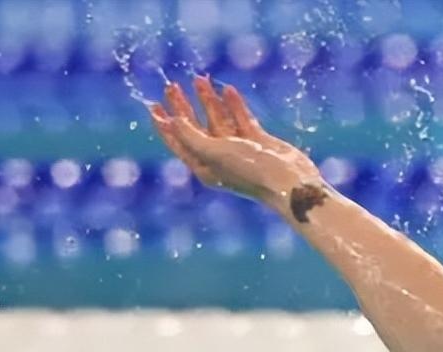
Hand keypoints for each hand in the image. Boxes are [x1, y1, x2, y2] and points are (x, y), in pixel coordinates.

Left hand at [150, 77, 320, 211]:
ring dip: (209, 100)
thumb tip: (173, 120)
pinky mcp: (258, 141)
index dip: (165, 124)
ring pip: (219, 119)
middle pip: (197, 127)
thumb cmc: (249, 170)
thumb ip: (190, 136)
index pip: (179, 141)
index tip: (154, 105)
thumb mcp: (213, 152)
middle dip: (184, 106)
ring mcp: (240, 149)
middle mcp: (220, 158)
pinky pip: (241, 118)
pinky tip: (227, 89)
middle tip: (172, 86)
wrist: (288, 181)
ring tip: (199, 79)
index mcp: (204, 166)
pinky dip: (234, 105)